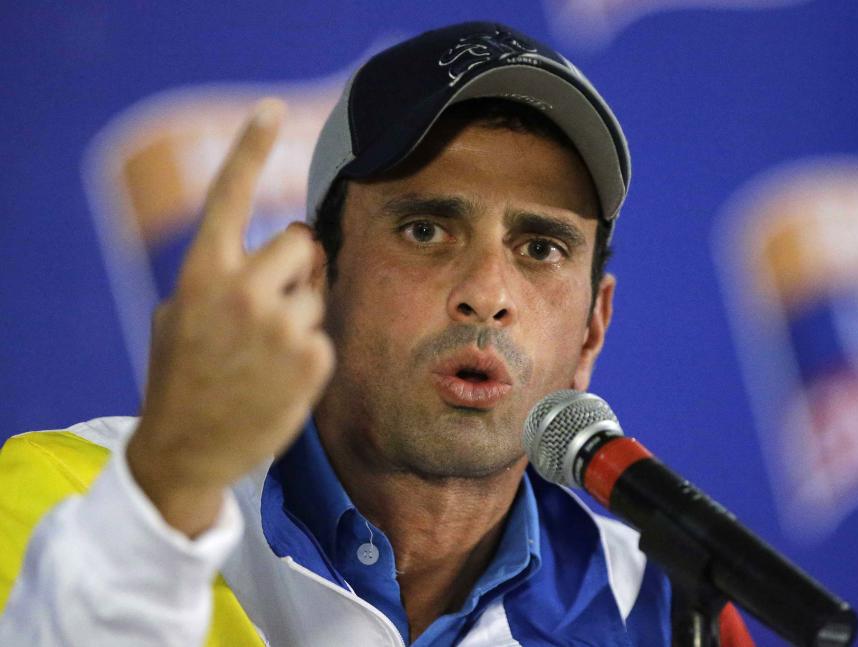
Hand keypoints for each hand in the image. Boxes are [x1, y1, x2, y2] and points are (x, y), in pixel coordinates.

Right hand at [126, 99, 334, 536]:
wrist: (187, 449)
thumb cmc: (183, 374)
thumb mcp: (180, 314)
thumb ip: (224, 272)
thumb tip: (291, 245)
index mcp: (203, 272)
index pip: (230, 195)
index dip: (249, 147)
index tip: (269, 108)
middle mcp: (243, 290)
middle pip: (302, 241)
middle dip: (295, 263)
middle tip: (270, 301)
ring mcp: (282, 325)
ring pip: (318, 289)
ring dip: (301, 310)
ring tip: (266, 351)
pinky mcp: (314, 359)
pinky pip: (325, 331)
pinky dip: (309, 350)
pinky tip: (278, 376)